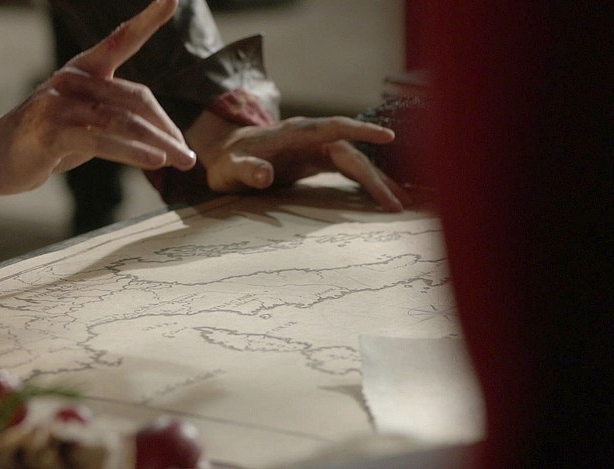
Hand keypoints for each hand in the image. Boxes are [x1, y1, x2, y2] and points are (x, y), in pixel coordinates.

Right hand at [0, 0, 194, 194]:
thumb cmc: (47, 140)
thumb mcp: (85, 123)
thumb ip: (116, 118)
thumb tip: (162, 135)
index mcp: (84, 70)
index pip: (121, 40)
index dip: (147, 20)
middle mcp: (74, 80)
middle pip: (135, 99)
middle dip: (166, 129)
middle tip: (188, 156)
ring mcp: (61, 104)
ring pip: (124, 121)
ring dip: (159, 145)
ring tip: (183, 162)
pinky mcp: (53, 132)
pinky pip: (103, 142)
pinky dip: (133, 152)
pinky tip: (154, 162)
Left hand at [186, 110, 412, 210]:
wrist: (224, 153)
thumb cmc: (227, 161)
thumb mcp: (230, 169)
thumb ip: (246, 170)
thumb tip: (266, 176)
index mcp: (296, 134)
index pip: (335, 129)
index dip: (361, 132)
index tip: (388, 138)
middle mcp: (312, 138)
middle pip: (352, 154)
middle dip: (376, 177)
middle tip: (398, 202)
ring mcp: (316, 149)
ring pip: (355, 162)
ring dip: (377, 181)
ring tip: (402, 202)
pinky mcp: (317, 161)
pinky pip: (348, 169)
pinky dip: (365, 183)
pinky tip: (382, 198)